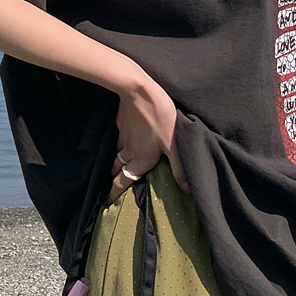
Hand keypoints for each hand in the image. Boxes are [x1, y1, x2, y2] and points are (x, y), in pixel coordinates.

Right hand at [106, 75, 190, 205]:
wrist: (138, 91)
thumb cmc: (160, 118)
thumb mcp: (174, 145)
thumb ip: (180, 168)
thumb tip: (188, 190)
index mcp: (141, 160)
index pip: (123, 182)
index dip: (114, 194)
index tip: (107, 203)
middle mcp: (129, 152)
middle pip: (116, 170)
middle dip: (112, 179)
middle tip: (110, 187)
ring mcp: (123, 136)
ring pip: (116, 153)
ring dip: (115, 161)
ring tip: (115, 166)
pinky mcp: (122, 123)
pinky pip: (119, 137)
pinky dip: (119, 143)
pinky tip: (125, 139)